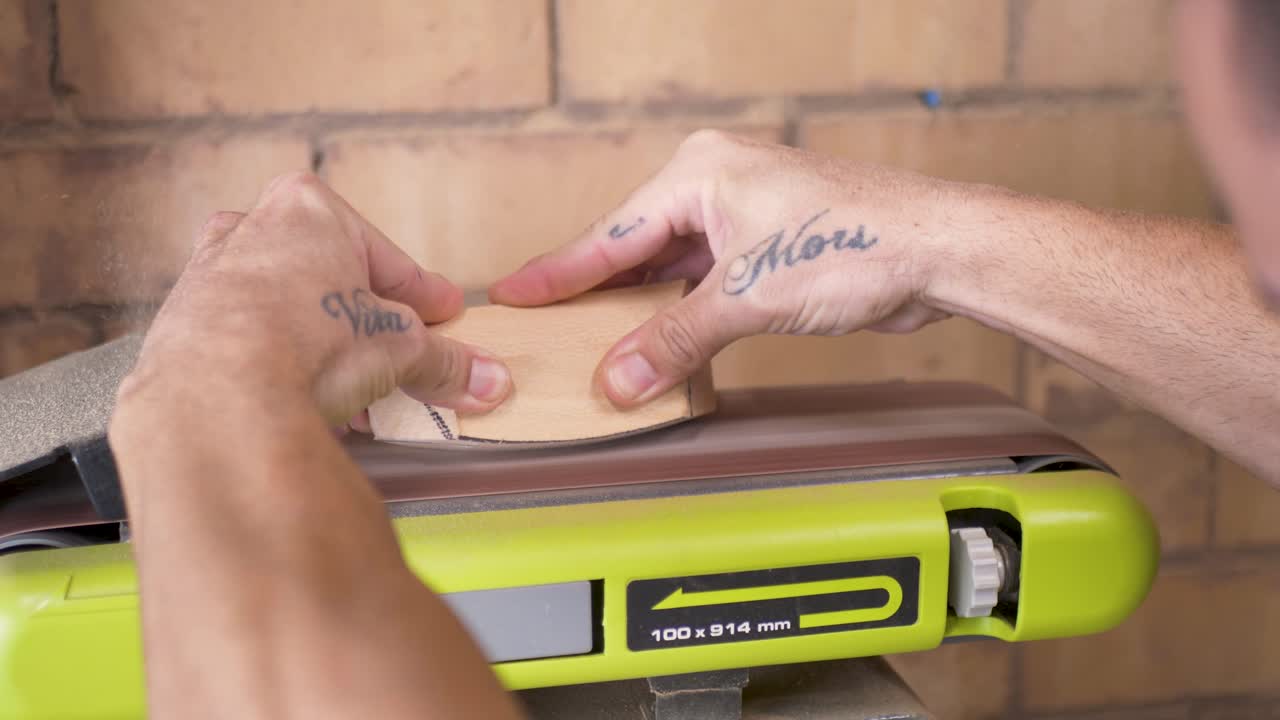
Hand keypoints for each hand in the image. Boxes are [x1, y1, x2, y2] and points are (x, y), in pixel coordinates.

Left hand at [121, 172, 511, 426]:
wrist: (217, 396)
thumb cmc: (305, 344)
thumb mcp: (398, 348)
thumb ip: (443, 360)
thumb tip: (486, 377)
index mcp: (310, 209)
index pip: (388, 259)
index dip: (425, 295)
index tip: (445, 315)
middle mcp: (253, 228)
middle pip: (334, 279)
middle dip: (369, 322)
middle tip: (401, 357)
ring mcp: (211, 273)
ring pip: (290, 307)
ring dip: (325, 345)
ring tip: (355, 391)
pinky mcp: (185, 322)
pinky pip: (252, 337)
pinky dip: (282, 361)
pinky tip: (304, 397)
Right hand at [490, 130, 951, 406]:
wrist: (939, 251)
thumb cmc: (858, 243)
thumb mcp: (749, 297)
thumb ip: (676, 340)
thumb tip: (618, 379)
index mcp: (700, 172)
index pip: (611, 233)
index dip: (559, 272)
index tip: (512, 295)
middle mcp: (717, 186)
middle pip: (636, 250)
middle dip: (597, 297)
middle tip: (546, 332)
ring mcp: (746, 218)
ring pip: (672, 271)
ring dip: (644, 314)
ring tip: (594, 349)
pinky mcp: (771, 251)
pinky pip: (706, 286)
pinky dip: (683, 319)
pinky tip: (660, 347)